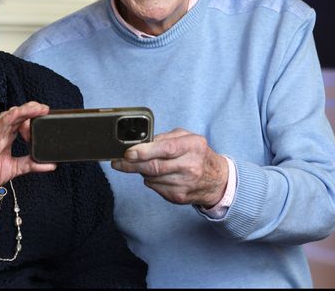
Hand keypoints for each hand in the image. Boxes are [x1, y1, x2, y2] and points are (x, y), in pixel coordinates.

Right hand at [0, 101, 55, 209]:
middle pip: (16, 114)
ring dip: (24, 110)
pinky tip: (18, 113)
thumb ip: (30, 164)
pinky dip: (9, 118)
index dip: (33, 119)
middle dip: (31, 109)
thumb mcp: (14, 168)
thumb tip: (50, 164)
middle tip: (45, 108)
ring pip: (9, 116)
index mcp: (5, 138)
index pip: (21, 122)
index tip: (45, 120)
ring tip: (38, 108)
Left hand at [111, 128, 227, 206]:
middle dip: (131, 165)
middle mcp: (191, 166)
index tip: (127, 153)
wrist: (217, 180)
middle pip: (155, 166)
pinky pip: (156, 188)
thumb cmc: (197, 154)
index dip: (144, 151)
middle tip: (117, 162)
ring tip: (143, 165)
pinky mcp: (180, 197)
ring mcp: (185, 184)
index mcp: (193, 146)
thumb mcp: (186, 138)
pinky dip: (150, 181)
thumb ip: (164, 137)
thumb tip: (141, 143)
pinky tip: (156, 176)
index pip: (165, 149)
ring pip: (152, 178)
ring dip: (142, 172)